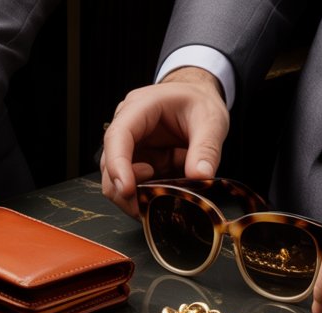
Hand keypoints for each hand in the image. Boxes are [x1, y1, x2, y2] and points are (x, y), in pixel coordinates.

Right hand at [100, 67, 229, 216]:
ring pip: (115, 181)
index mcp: (140, 107)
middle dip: (126, 191)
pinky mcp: (138, 164)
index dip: (118, 165)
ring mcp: (130, 148)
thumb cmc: (199, 103)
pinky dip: (146, 198)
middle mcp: (127, 128)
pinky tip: (165, 197)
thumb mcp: (211, 121)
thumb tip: (201, 176)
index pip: (117, 136)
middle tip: (153, 203)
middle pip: (109, 164)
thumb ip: (207, 149)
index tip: (128, 189)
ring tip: (164, 199)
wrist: (198, 101)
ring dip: (136, 197)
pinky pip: (134, 187)